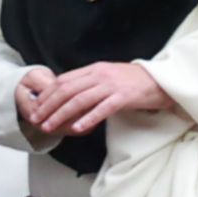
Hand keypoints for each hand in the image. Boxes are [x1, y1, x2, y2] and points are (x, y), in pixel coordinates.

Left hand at [17, 61, 170, 138]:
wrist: (162, 80)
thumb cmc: (132, 82)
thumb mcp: (106, 76)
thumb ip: (87, 82)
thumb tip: (64, 94)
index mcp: (94, 69)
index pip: (63, 80)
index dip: (46, 94)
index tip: (35, 107)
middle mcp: (100, 75)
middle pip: (67, 90)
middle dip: (48, 106)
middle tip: (36, 120)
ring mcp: (112, 85)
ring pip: (80, 100)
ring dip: (61, 115)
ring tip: (49, 126)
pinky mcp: (124, 96)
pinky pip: (102, 108)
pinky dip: (88, 118)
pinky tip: (77, 128)